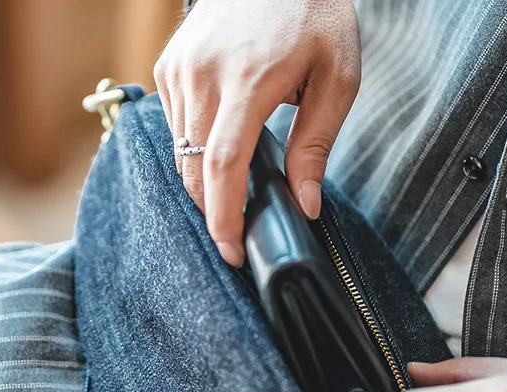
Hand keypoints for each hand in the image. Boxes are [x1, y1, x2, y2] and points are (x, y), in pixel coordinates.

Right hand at [154, 0, 360, 265]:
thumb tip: (305, 204)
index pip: (223, 165)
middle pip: (194, 169)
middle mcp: (202, 75)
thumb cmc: (314, 13)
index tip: (233, 252)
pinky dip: (196, 151)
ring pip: (181, 152)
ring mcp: (179, 70)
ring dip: (205, 183)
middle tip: (236, 239)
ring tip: (235, 191)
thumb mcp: (337, 75)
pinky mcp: (168, 67)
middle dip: (212, 212)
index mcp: (248, 79)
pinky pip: (176, 128)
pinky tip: (223, 145)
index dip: (223, 217)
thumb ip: (316, 143)